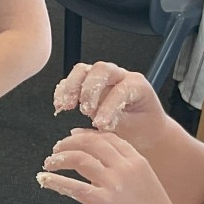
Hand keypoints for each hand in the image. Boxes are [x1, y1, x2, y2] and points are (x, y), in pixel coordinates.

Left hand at [37, 128, 191, 203]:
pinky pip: (73, 186)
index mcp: (138, 163)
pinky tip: (45, 180)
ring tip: (49, 164)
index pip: (109, 138)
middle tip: (56, 148)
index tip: (73, 134)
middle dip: (69, 142)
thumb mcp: (145, 188)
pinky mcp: (103, 202)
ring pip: (79, 159)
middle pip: (91, 143)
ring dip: (59, 159)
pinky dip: (55, 181)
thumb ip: (125, 177)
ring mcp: (114, 184)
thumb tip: (99, 176)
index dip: (87, 135)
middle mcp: (126, 168)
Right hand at [52, 61, 166, 148]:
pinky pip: (71, 81)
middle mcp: (119, 77)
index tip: (101, 124)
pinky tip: (59, 105)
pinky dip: (63, 91)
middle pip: (101, 70)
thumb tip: (98, 120)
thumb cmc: (143, 130)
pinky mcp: (87, 86)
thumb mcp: (134, 128)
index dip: (109, 106)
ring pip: (83, 71)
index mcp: (137, 84)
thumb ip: (116, 120)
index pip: (120, 88)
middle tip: (85, 111)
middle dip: (89, 89)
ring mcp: (102, 80)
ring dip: (72, 87)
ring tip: (67, 106)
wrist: (144, 133)